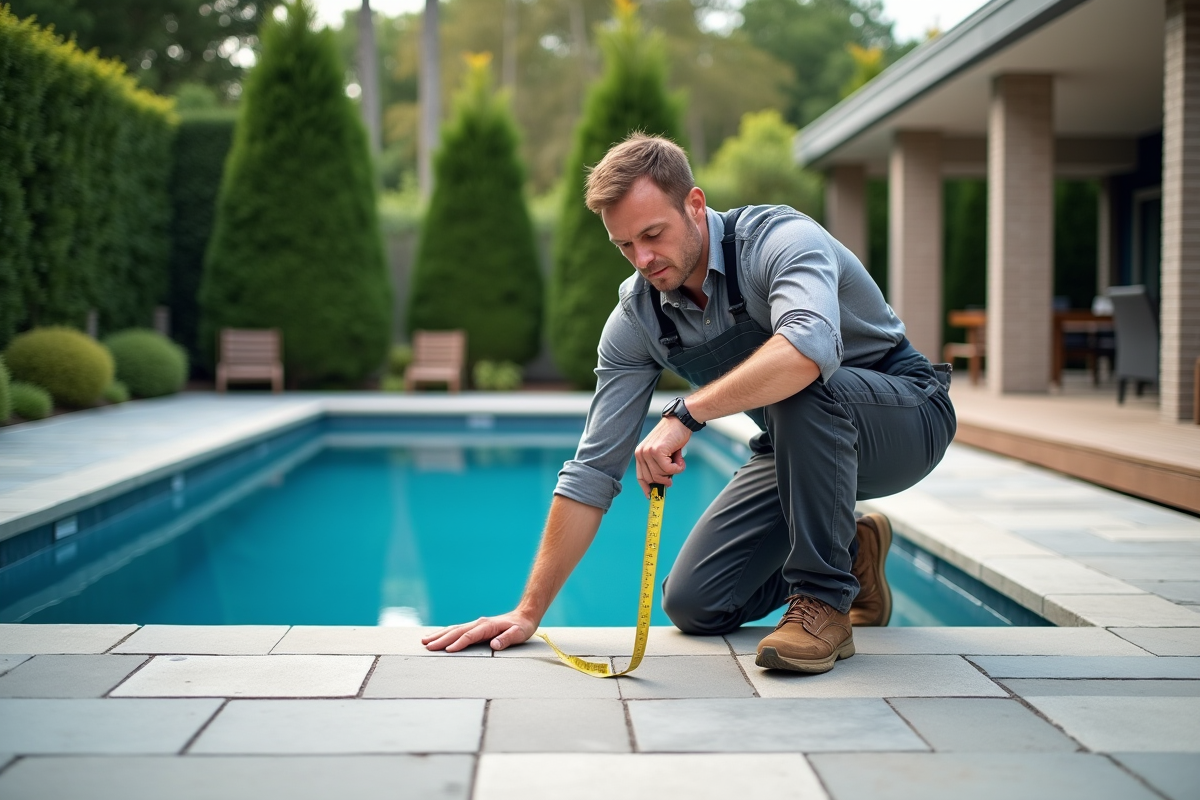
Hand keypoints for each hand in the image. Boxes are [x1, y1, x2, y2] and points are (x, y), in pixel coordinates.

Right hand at [421, 611, 537, 651]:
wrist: (524, 615)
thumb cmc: (522, 627)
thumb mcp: (519, 634)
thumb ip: (506, 639)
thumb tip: (494, 645)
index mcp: (488, 626)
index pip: (470, 635)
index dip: (459, 643)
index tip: (448, 650)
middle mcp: (479, 623)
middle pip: (457, 631)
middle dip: (442, 639)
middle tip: (427, 646)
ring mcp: (476, 624)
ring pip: (454, 629)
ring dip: (439, 635)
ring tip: (425, 640)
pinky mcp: (475, 627)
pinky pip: (457, 629)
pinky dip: (445, 632)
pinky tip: (437, 636)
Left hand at [633, 416, 690, 496]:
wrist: (680, 421)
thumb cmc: (673, 437)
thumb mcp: (662, 453)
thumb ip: (659, 466)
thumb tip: (662, 483)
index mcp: (640, 454)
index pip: (641, 476)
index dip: (646, 488)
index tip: (651, 496)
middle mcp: (641, 453)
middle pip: (652, 479)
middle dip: (665, 479)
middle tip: (675, 470)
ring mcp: (648, 452)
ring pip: (661, 475)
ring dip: (674, 471)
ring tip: (678, 459)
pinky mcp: (657, 451)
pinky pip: (668, 470)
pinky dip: (677, 468)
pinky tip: (680, 458)